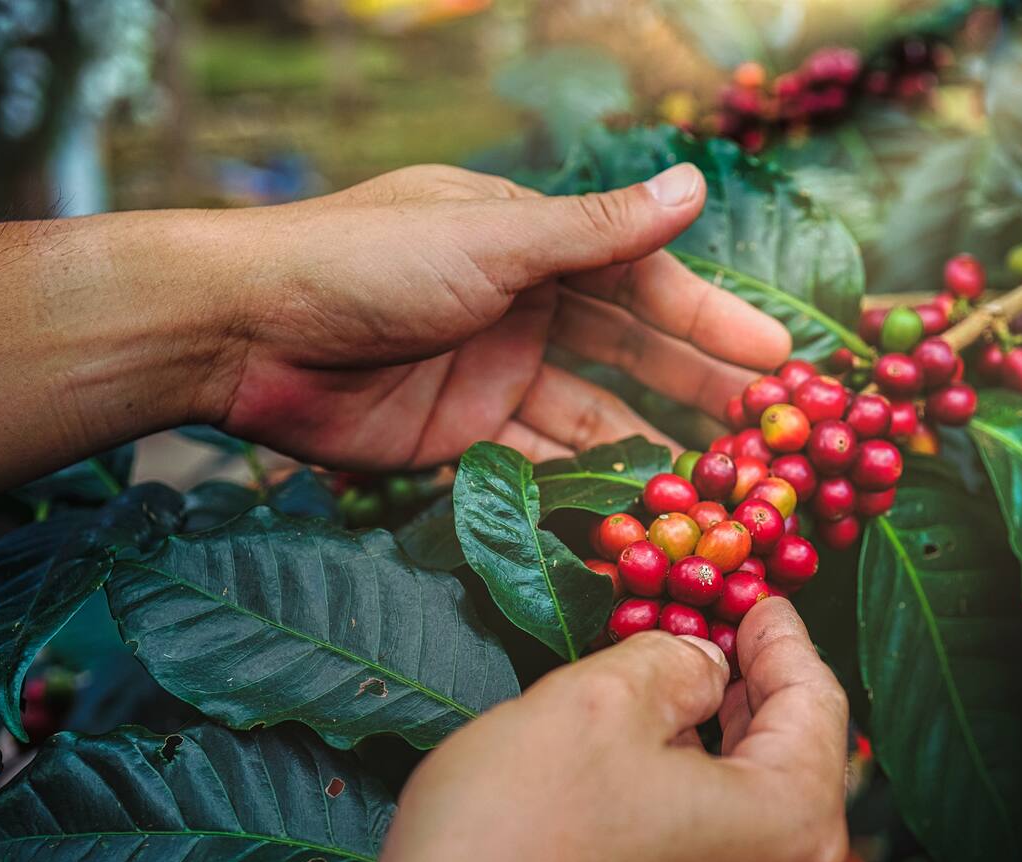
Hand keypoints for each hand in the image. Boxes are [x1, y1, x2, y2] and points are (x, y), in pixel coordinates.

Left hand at [213, 163, 791, 467]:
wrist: (247, 333)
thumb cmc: (368, 262)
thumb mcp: (492, 238)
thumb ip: (595, 230)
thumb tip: (692, 184)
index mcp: (533, 244)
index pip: (643, 281)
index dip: (710, 320)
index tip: (775, 359)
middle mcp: (523, 307)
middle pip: (629, 353)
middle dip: (695, 387)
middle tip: (766, 431)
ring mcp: (495, 375)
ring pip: (592, 417)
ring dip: (649, 448)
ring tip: (718, 488)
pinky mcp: (463, 436)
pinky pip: (539, 464)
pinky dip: (584, 490)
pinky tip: (635, 516)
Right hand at [371, 598, 849, 861]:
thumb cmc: (519, 833)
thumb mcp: (601, 701)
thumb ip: (673, 661)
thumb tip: (703, 661)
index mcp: (785, 819)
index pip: (813, 702)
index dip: (783, 638)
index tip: (761, 599)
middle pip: (790, 749)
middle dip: (753, 677)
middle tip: (722, 621)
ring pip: (748, 788)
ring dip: (720, 721)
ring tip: (685, 665)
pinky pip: (716, 826)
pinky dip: (695, 768)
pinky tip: (656, 735)